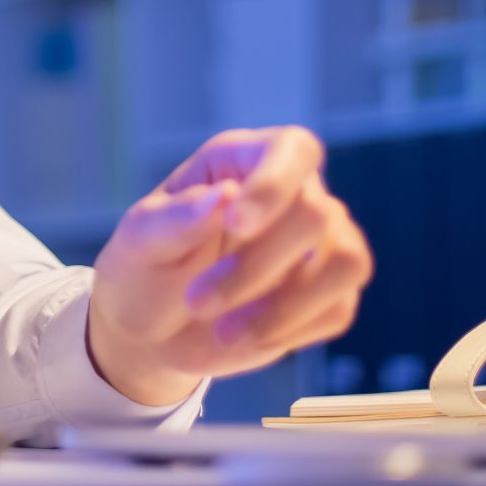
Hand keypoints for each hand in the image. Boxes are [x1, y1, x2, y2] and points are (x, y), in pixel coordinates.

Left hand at [84, 126, 371, 405]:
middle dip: (256, 268)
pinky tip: (245, 336)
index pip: (292, 149)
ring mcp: (319, 244)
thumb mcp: (140, 242)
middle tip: (197, 301)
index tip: (235, 225)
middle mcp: (294, 193)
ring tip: (223, 332)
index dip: (275, 184)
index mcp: (243, 160)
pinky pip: (339, 308)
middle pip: (316, 214)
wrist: (153, 331)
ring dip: (284, 306)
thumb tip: (228, 195)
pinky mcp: (328, 294)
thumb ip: (177, 218)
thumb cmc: (146, 269)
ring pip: (345, 261)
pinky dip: (291, 330)